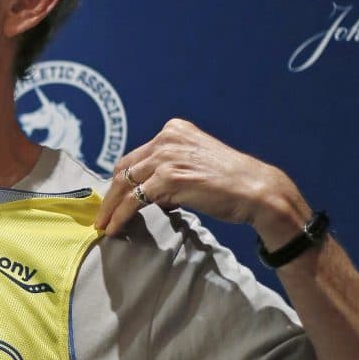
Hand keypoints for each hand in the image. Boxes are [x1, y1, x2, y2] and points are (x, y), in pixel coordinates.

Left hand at [94, 118, 307, 240]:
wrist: (256, 190)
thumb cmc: (230, 183)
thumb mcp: (194, 165)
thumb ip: (170, 171)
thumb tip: (147, 192)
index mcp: (173, 131)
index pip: (135, 157)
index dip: (120, 180)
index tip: (112, 198)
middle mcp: (167, 139)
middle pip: (125, 169)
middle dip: (110, 195)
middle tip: (101, 215)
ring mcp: (167, 157)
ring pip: (125, 185)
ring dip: (111, 208)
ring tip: (104, 226)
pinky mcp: (169, 178)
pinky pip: (135, 199)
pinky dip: (121, 215)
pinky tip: (116, 228)